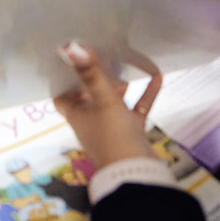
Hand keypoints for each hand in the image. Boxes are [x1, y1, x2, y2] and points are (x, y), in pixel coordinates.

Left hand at [53, 42, 160, 168]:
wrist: (135, 173)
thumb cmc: (113, 134)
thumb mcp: (103, 100)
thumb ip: (91, 73)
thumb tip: (71, 47)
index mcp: (77, 114)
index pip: (62, 96)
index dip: (64, 79)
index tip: (70, 58)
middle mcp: (91, 120)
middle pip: (89, 95)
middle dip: (95, 77)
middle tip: (103, 54)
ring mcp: (111, 127)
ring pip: (114, 101)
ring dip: (119, 85)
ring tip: (126, 63)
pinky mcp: (130, 132)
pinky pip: (136, 108)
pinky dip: (145, 93)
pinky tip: (157, 76)